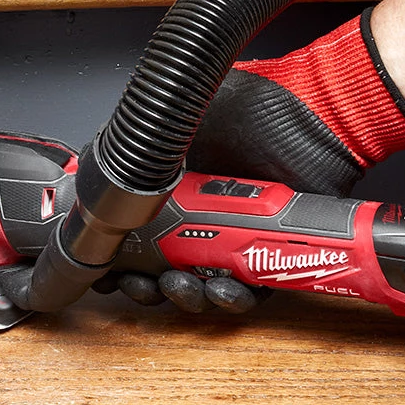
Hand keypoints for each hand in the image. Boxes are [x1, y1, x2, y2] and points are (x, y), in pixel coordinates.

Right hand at [100, 9, 404, 311]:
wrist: (311, 116)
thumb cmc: (255, 106)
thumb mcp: (181, 118)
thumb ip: (140, 146)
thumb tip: (92, 165)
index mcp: (176, 195)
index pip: (141, 242)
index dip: (124, 265)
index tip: (110, 276)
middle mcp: (204, 220)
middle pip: (168, 273)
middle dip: (149, 288)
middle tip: (142, 284)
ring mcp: (238, 239)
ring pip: (205, 288)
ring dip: (188, 297)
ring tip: (181, 286)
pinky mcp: (272, 253)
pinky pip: (250, 290)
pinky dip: (233, 297)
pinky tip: (220, 287)